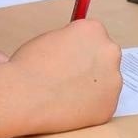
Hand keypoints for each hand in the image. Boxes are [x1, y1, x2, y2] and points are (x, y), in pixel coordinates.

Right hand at [7, 19, 121, 132]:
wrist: (24, 94)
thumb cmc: (30, 66)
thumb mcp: (51, 38)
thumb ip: (71, 41)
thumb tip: (76, 52)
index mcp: (93, 29)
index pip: (94, 36)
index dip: (80, 48)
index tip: (71, 57)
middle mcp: (109, 51)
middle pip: (105, 57)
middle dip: (91, 65)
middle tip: (69, 77)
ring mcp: (113, 81)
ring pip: (106, 82)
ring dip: (92, 87)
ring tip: (66, 94)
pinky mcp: (110, 107)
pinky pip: (102, 105)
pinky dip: (89, 107)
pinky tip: (70, 107)